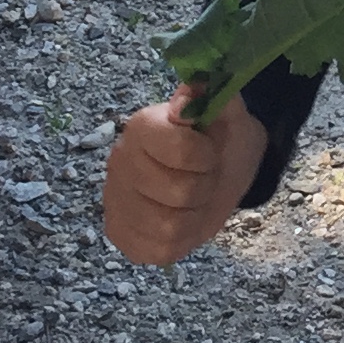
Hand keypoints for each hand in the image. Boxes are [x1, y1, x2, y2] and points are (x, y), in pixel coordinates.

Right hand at [99, 85, 268, 265]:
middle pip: (178, 191)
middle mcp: (120, 161)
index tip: (210, 152)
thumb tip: (193, 93)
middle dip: (205, 186)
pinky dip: (180, 240)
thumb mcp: (228, 114)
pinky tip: (180, 219)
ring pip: (168, 226)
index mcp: (142, 126)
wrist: (216, 169)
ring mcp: (115, 200)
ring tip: (193, 199)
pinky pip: (158, 249)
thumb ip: (213, 99)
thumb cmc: (219, 140)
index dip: (205, 155)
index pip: (179, 148)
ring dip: (194, 215)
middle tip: (205, 177)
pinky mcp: (120, 234)